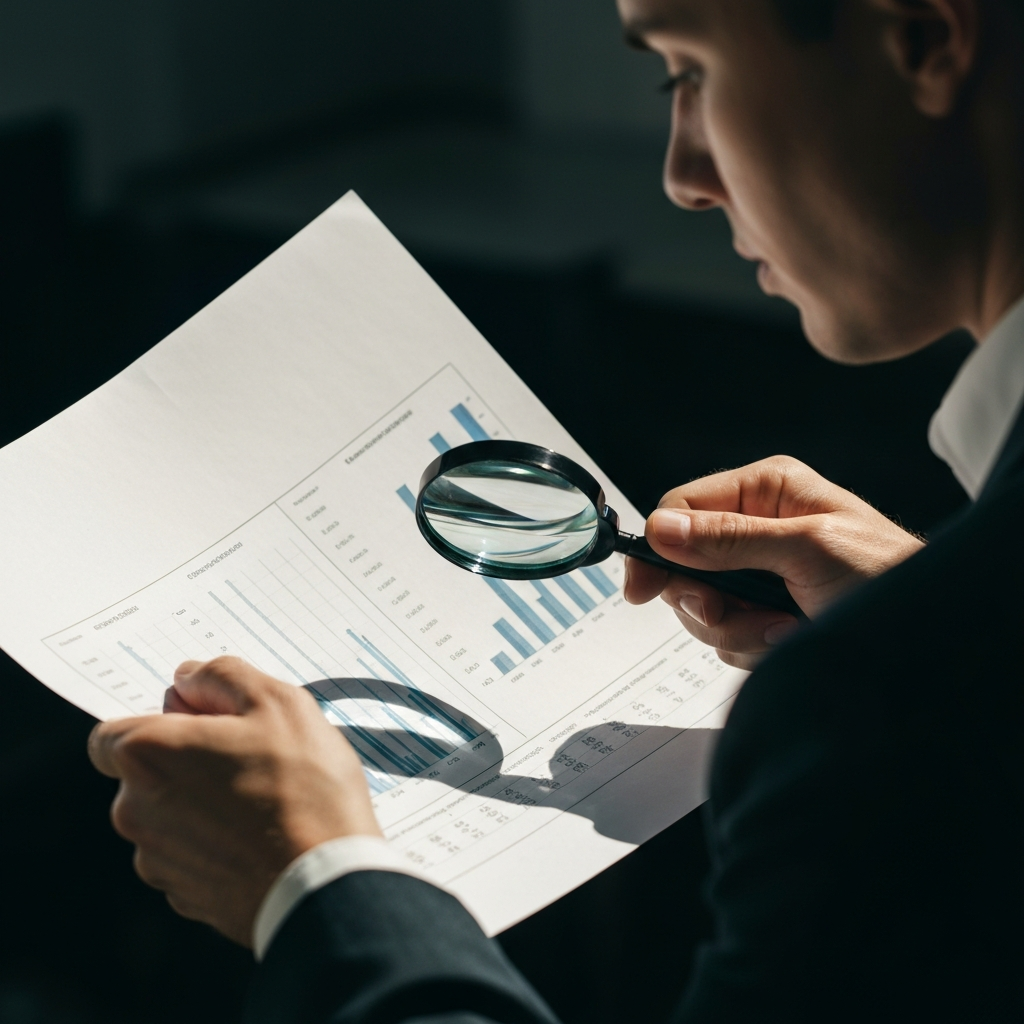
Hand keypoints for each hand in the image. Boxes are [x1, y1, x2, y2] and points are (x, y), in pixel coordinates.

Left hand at [88, 656, 380, 945]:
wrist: (325, 883)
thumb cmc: (304, 788)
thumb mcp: (279, 702)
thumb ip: (224, 676)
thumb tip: (189, 678)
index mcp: (149, 755)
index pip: (113, 733)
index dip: (160, 723)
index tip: (205, 724)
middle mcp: (136, 809)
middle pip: (145, 774)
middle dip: (187, 762)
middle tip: (250, 758)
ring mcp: (157, 860)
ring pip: (168, 816)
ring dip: (201, 804)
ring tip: (264, 801)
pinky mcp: (182, 896)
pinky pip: (189, 855)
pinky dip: (215, 844)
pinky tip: (260, 837)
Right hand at [624, 456, 923, 669]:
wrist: (929, 636)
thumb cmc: (887, 576)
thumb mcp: (806, 550)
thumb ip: (730, 540)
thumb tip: (663, 529)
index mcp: (765, 490)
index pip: (681, 508)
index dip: (656, 548)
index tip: (642, 590)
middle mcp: (755, 526)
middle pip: (683, 564)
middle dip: (708, 600)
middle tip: (734, 613)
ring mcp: (758, 572)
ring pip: (702, 607)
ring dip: (737, 629)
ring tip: (785, 627)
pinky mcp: (764, 611)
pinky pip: (726, 634)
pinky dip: (753, 646)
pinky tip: (790, 638)